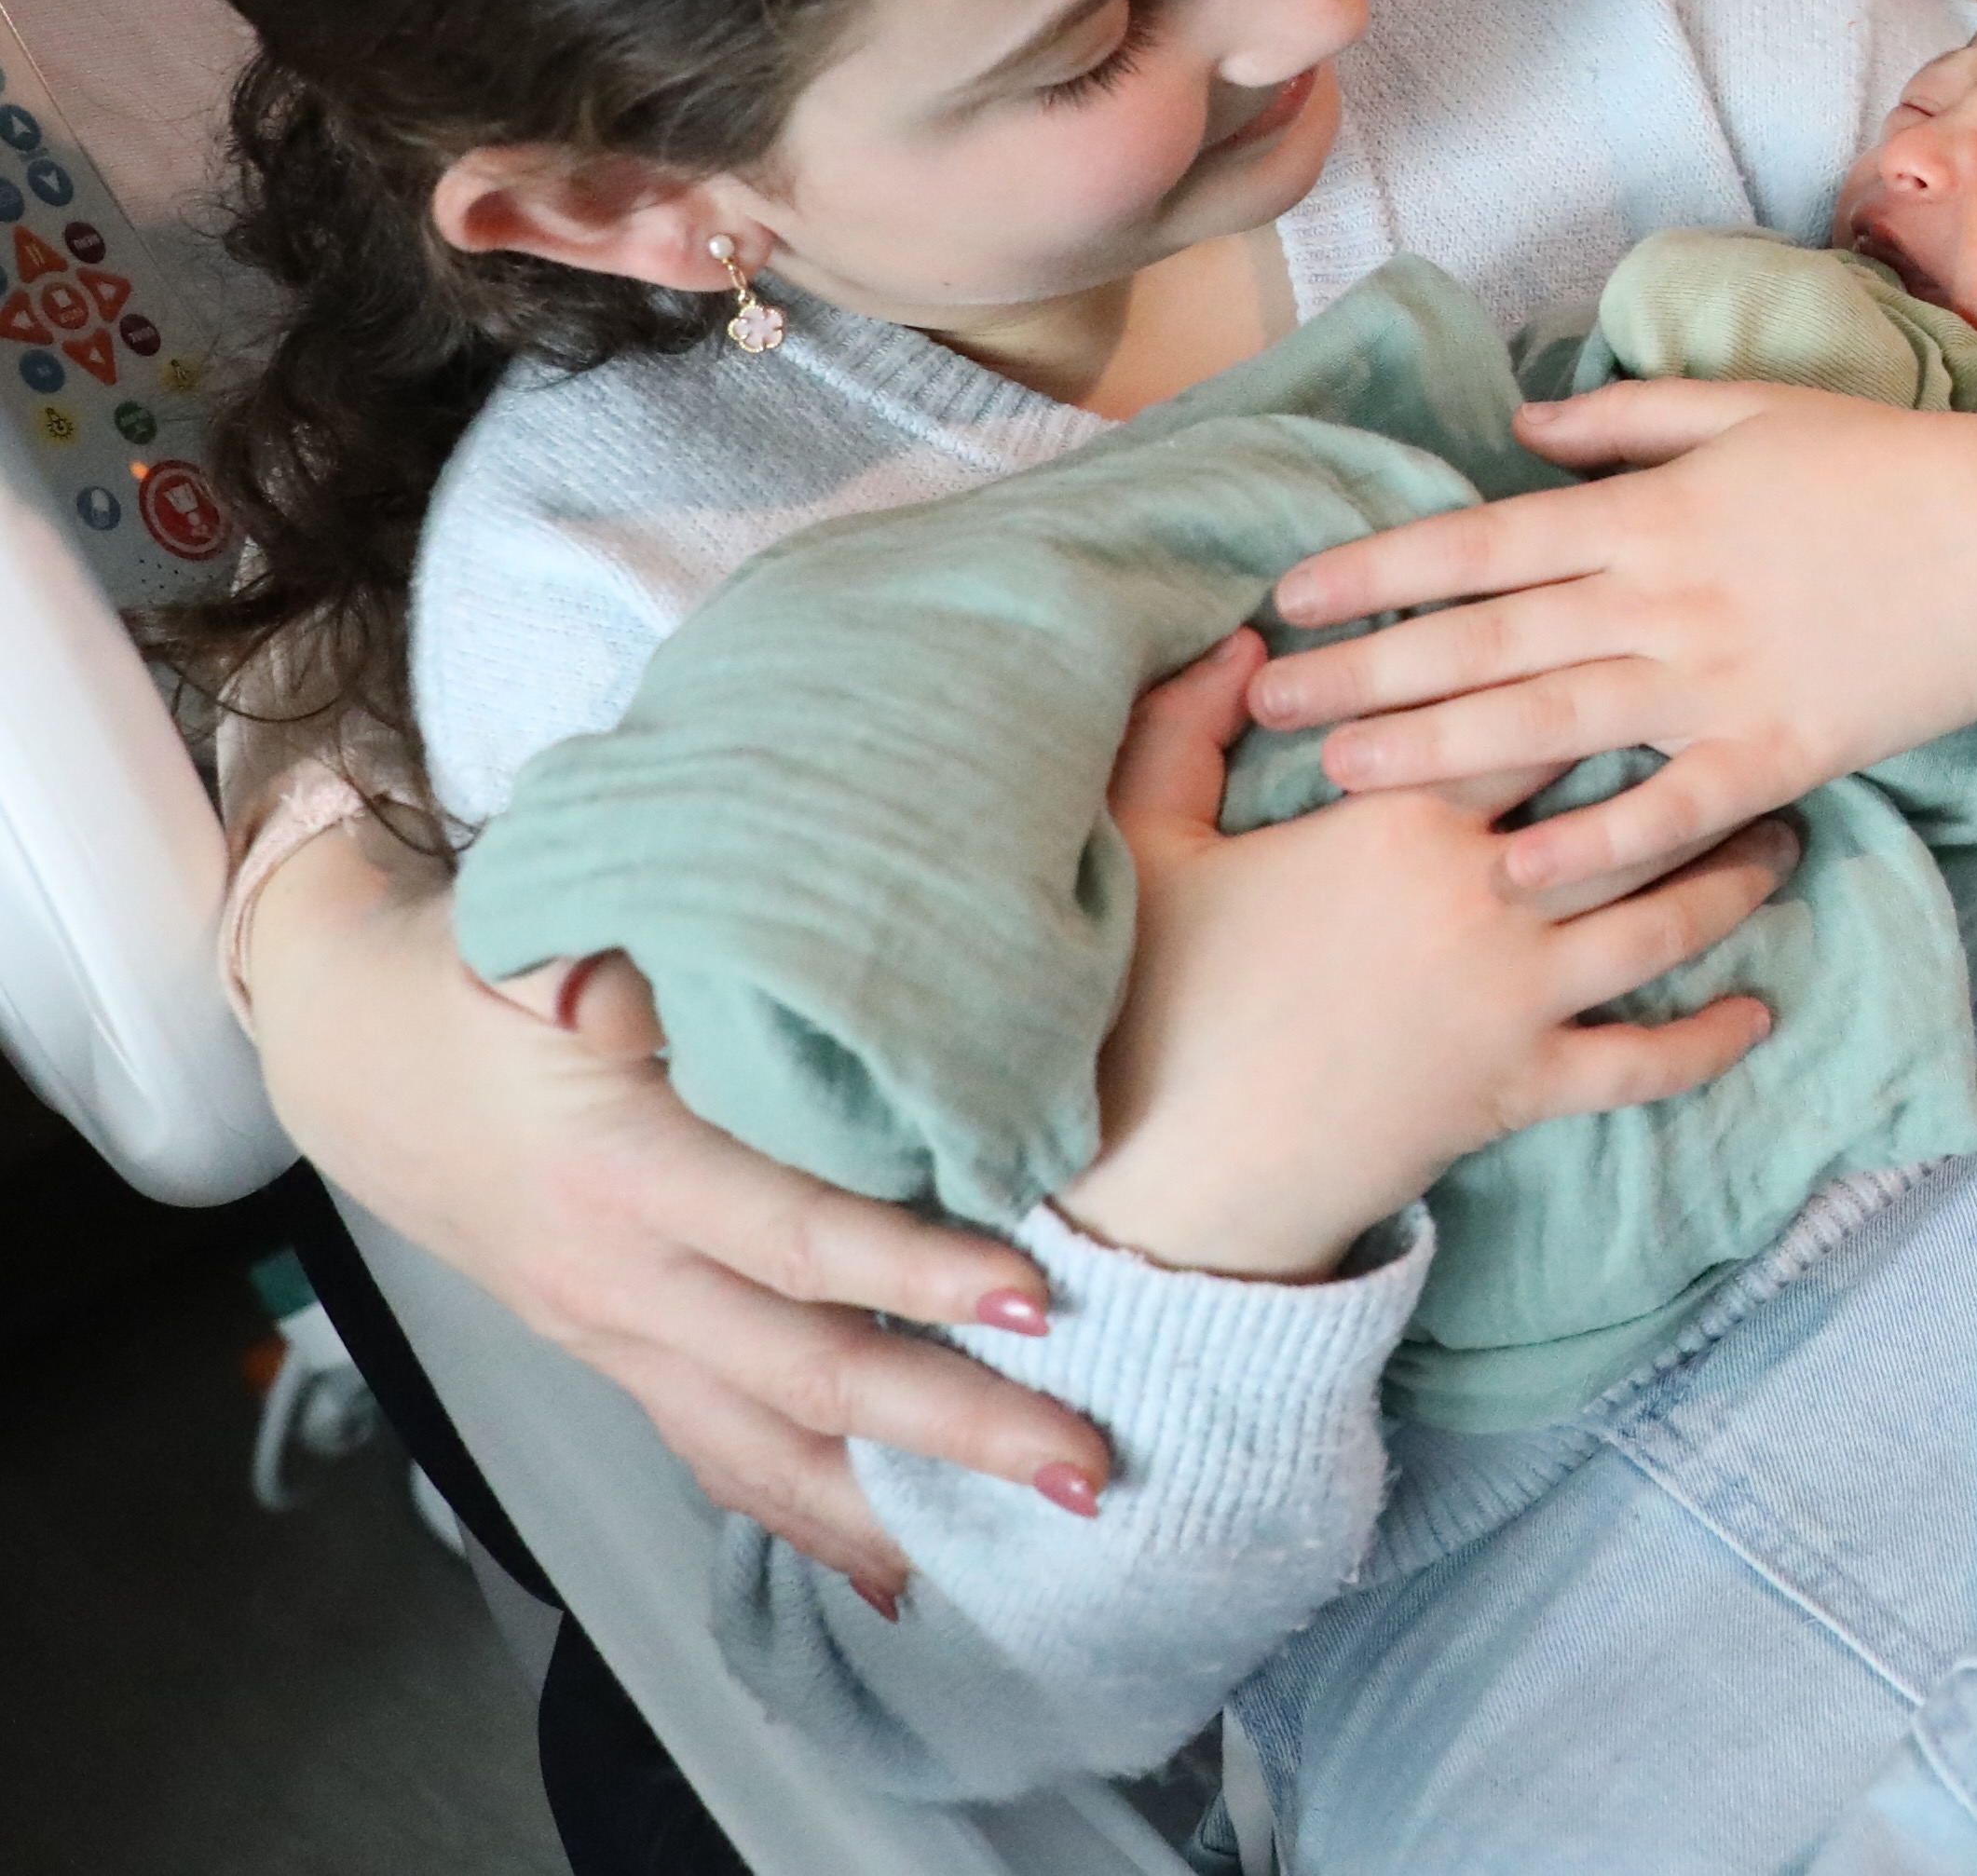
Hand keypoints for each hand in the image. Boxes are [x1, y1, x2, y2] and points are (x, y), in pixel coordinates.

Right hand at [242, 820, 1104, 1610]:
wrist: (357, 1043)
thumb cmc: (491, 969)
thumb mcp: (587, 941)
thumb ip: (714, 965)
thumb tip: (860, 959)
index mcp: (624, 1171)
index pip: (799, 1241)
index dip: (918, 1274)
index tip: (1038, 1298)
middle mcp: (619, 1279)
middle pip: (806, 1379)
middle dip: (956, 1430)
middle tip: (1086, 1463)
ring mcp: (615, 1335)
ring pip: (765, 1450)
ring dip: (899, 1503)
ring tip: (1033, 1531)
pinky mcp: (619, 1355)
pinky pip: (720, 1454)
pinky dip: (808, 1516)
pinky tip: (896, 1567)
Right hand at [1061, 634, 1799, 1283]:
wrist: (1179, 1171)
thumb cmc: (1156, 991)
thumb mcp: (1149, 838)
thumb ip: (1188, 724)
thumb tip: (1244, 637)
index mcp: (1402, 817)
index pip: (1522, 710)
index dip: (1584, 663)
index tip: (1643, 627)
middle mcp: (1484, 894)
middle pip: (1627, 806)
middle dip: (1701, 761)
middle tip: (1760, 722)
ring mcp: (1516, 997)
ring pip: (1662, 920)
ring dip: (1734, 880)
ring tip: (1781, 839)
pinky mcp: (1525, 1089)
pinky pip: (1644, 1063)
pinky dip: (1709, 1040)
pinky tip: (1757, 1013)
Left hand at [1246, 380, 1976, 896]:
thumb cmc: (1881, 466)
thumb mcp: (1749, 411)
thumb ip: (1626, 420)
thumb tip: (1520, 430)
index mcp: (1651, 511)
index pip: (1485, 541)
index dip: (1382, 569)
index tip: (1291, 594)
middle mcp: (1664, 597)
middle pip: (1490, 637)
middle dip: (1372, 669)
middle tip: (1271, 702)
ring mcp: (1717, 682)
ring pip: (1552, 721)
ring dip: (1439, 752)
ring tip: (1340, 775)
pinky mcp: (1773, 754)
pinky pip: (1666, 809)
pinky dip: (1592, 845)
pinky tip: (1514, 874)